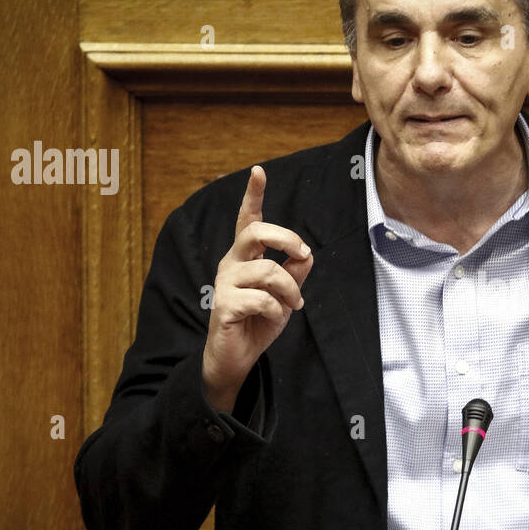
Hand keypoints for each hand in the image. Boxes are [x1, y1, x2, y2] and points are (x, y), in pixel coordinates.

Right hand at [201, 164, 312, 412]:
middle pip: (256, 232)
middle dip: (286, 239)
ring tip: (293, 305)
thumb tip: (306, 253)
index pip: (247, 220)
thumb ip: (294, 272)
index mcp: (244, 257)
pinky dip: (277, 310)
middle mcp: (231, 264)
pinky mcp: (223, 305)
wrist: (237, 358)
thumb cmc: (259, 322)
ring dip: (290, 290)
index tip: (259, 171)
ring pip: (268, 270)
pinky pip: (262, 299)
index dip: (253, 195)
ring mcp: (224, 283)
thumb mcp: (285, 295)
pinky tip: (274, 319)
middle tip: (303, 255)